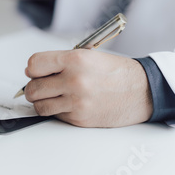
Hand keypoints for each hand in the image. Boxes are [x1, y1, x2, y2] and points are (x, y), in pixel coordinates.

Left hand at [23, 50, 152, 127]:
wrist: (142, 91)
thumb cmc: (114, 72)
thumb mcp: (87, 56)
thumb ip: (59, 62)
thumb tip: (32, 72)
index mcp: (74, 60)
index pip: (34, 65)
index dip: (32, 70)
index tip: (35, 72)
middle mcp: (74, 81)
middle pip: (32, 88)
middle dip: (33, 88)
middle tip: (40, 86)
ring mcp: (76, 102)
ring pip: (40, 105)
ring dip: (41, 101)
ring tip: (51, 96)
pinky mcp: (79, 118)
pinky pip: (55, 115)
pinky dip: (57, 110)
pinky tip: (68, 103)